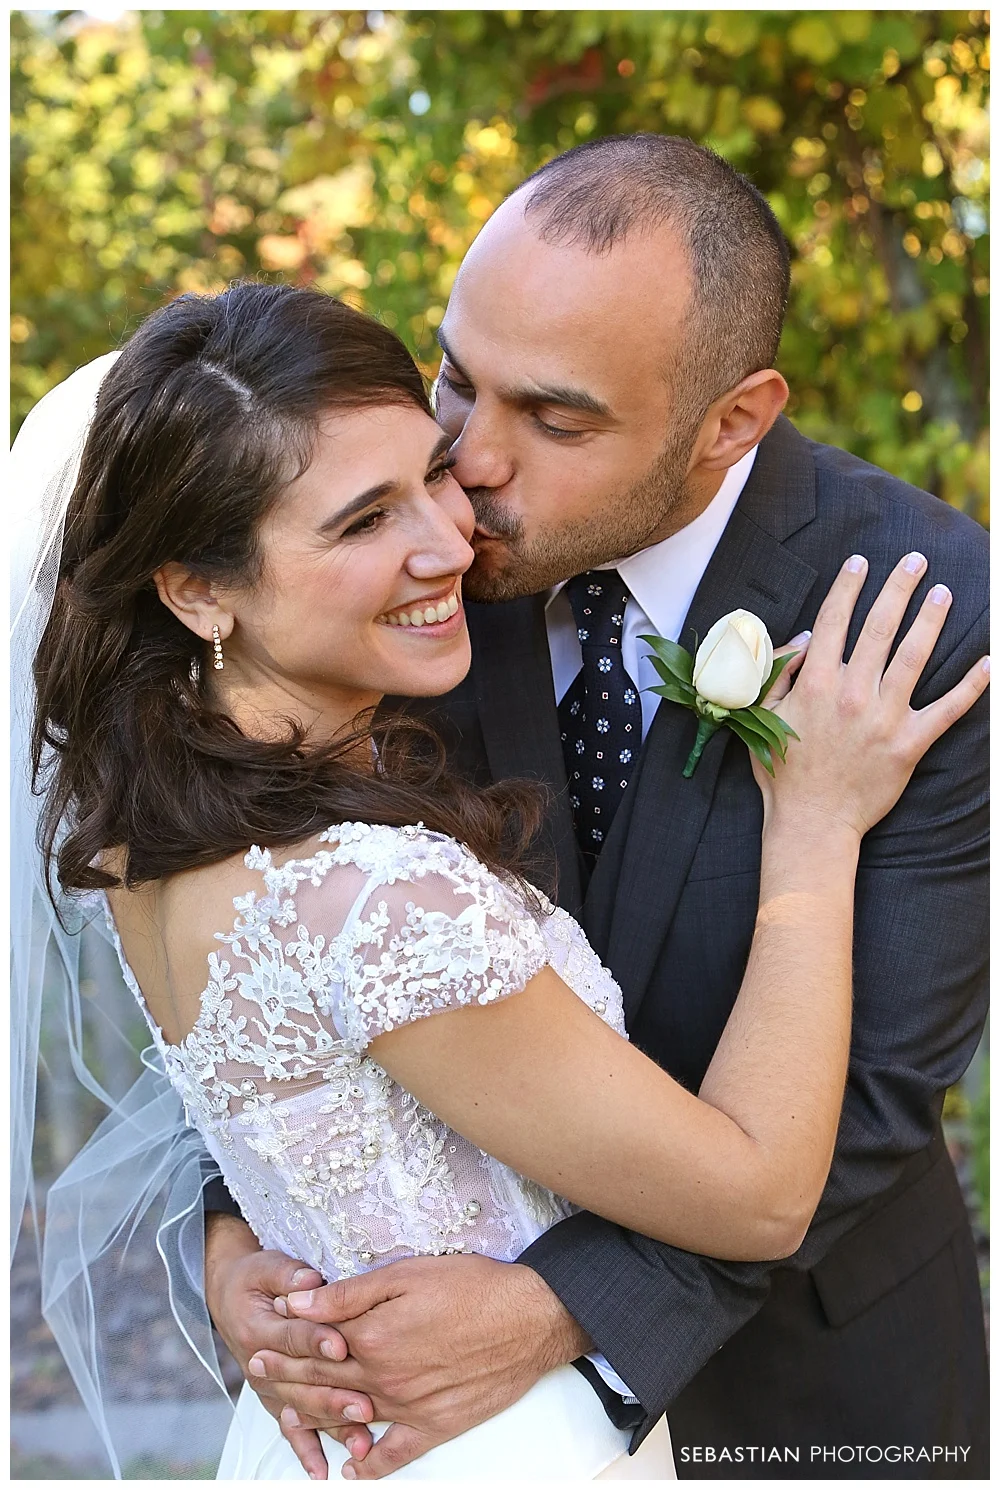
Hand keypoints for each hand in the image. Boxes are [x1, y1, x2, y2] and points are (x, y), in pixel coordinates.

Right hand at [203, 1214, 375, 1478]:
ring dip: (331, 1425)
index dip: (317, 1341)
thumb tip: (309, 1282)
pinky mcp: (275, 1400)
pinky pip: (290, 1429)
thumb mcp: (267, 1266)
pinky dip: (306, 1450)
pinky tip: (322, 1471)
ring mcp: (268, 1387)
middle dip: (334, 1395)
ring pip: (302, 1410)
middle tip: (364, 1404)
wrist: (230, 1298)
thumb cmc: (255, 1278)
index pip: (292, 1336)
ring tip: (360, 1438)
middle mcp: (261, 1364)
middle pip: (301, 1382)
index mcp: (260, 1328)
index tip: (341, 1347)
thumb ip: (288, 1274)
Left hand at [251, 1253, 590, 1479]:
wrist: (530, 1317)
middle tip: (260, 1374)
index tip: (260, 1341)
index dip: (286, 1341)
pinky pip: (396, 1454)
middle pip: (324, 1383)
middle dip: (288, 1377)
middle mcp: (383, 1381)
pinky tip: (352, 1469)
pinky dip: (371, 1465)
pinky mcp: (437, 1426)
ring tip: (288, 1416)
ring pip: (349, 1419)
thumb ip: (348, 1294)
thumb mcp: (405, 1274)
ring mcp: (409, 1408)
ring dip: (315, 1418)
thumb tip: (297, 1301)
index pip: (314, 1344)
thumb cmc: (471, 1285)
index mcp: (371, 1338)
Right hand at [758, 552, 988, 837]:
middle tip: (916, 560)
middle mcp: (852, 693)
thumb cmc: (783, 771)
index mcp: (815, 683)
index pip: (835, 621)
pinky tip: (990, 662)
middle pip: (880, 627)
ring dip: (931, 619)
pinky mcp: (909, 744)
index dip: (848, 586)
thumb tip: (806, 638)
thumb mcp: (763, 715)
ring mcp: (883, 718)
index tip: (861, 562)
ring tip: (944, 592)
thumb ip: (781, 672)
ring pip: (913, 656)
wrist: (811, 822)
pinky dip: (972, 686)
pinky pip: (947, 710)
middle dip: (898, 588)